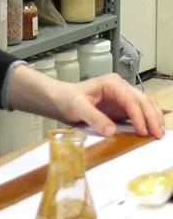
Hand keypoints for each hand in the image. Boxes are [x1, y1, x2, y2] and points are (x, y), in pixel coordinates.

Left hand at [50, 73, 165, 137]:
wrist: (58, 100)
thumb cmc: (66, 99)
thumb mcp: (77, 107)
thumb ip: (94, 118)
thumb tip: (111, 131)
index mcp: (112, 83)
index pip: (131, 100)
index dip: (139, 116)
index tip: (142, 131)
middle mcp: (121, 88)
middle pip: (143, 101)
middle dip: (152, 117)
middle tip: (158, 134)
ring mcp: (123, 98)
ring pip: (145, 105)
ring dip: (154, 118)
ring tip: (159, 133)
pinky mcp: (122, 108)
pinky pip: (139, 113)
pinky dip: (147, 121)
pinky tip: (151, 131)